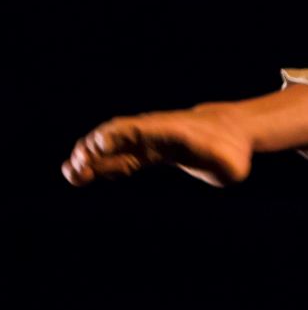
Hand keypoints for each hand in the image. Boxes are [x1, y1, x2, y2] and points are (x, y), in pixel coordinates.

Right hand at [62, 103, 253, 187]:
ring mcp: (148, 141)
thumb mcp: (228, 162)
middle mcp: (154, 133)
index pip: (138, 131)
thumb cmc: (231, 153)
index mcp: (171, 133)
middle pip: (117, 137)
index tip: (99, 148)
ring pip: (113, 148)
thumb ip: (217, 163)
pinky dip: (102, 167)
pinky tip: (82, 178)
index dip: (118, 138)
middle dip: (95, 150)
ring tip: (72, 176)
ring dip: (91, 160)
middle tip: (77, 168)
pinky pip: (119, 159)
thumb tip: (217, 163)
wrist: (229, 135)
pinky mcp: (146, 152)